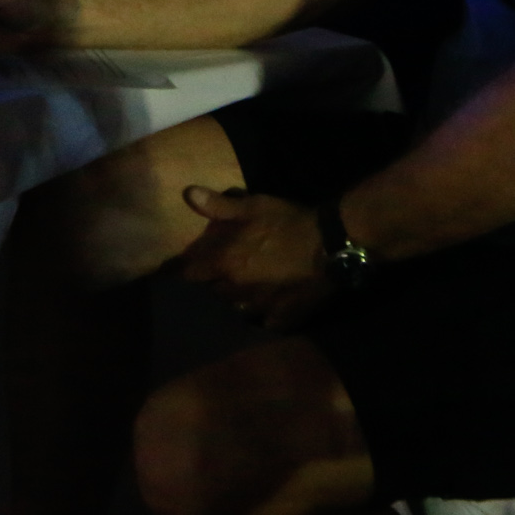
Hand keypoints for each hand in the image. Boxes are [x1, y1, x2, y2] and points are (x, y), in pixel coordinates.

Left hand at [174, 188, 334, 328]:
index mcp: (225, 264)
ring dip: (237, 297)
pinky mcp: (283, 318)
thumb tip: (187, 194)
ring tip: (246, 285)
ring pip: (237, 306)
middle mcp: (237, 290)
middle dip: (215, 280)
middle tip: (223, 268)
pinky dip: (263, 313)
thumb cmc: (287, 222)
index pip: (190, 274)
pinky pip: (264, 321)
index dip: (185, 269)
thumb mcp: (252, 206)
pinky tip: (269, 304)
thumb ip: (218, 205)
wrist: (331, 245)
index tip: (182, 267)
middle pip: (214, 290)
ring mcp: (260, 308)